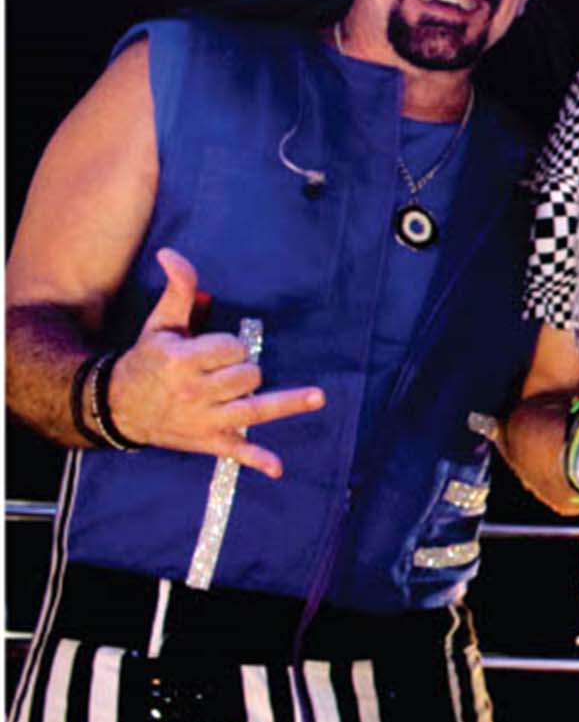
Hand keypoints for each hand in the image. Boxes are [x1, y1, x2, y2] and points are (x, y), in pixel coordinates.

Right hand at [106, 247, 323, 476]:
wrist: (118, 406)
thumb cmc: (148, 361)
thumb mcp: (160, 325)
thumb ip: (177, 290)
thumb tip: (171, 254)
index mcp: (180, 361)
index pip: (230, 348)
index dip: (232, 346)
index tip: (219, 350)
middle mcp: (193, 392)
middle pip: (247, 376)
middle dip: (245, 370)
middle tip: (226, 372)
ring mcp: (202, 420)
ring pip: (253, 409)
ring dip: (285, 403)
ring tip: (318, 397)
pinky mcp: (207, 441)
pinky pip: (236, 451)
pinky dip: (256, 459)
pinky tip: (276, 467)